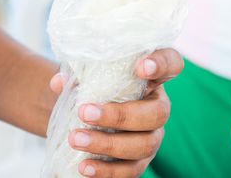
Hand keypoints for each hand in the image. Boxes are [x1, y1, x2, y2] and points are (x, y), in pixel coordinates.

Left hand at [50, 48, 183, 177]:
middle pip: (157, 114)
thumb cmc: (92, 88)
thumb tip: (59, 82)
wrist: (84, 116)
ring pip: (143, 145)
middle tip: (85, 112)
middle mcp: (158, 107)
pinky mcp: (140, 161)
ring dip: (107, 144)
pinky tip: (84, 167)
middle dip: (120, 115)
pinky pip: (131, 171)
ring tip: (76, 139)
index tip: (141, 67)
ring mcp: (152, 137)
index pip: (171, 63)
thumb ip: (76, 75)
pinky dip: (107, 171)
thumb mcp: (85, 76)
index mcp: (151, 77)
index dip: (161, 64)